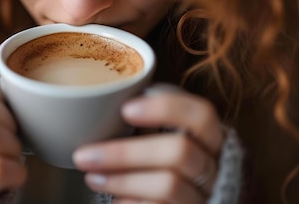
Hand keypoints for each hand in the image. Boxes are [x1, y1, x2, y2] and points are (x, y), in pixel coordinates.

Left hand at [73, 84, 223, 203]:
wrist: (178, 203)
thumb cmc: (164, 167)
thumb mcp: (163, 140)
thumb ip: (149, 123)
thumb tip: (102, 104)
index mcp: (210, 139)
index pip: (201, 115)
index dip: (167, 108)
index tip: (126, 110)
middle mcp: (214, 168)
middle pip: (179, 152)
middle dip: (125, 153)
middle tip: (84, 155)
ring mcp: (204, 196)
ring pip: (168, 185)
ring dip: (122, 180)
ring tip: (92, 177)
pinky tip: (115, 200)